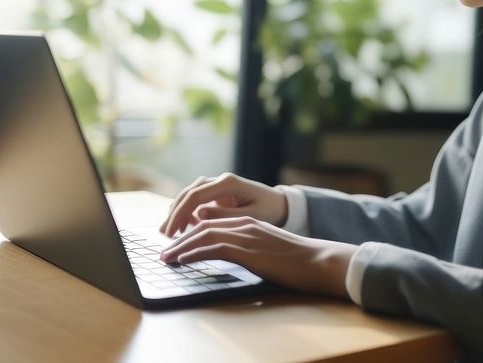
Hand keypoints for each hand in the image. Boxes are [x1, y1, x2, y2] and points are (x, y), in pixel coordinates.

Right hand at [159, 172, 288, 235]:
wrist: (280, 204)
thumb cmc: (268, 210)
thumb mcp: (250, 217)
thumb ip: (225, 215)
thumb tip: (199, 215)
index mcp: (228, 183)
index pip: (196, 196)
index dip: (180, 214)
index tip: (171, 231)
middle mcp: (220, 180)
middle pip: (189, 193)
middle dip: (175, 213)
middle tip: (165, 233)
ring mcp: (218, 185)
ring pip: (190, 194)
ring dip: (178, 211)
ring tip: (170, 231)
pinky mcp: (217, 193)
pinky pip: (197, 200)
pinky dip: (187, 211)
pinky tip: (184, 226)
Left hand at [159, 215, 359, 299]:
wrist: (318, 261)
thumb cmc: (297, 260)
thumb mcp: (268, 248)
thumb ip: (248, 246)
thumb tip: (229, 254)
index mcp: (249, 222)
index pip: (211, 222)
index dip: (190, 231)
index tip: (176, 243)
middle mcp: (244, 224)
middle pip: (202, 225)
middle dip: (180, 237)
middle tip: (164, 250)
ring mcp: (246, 235)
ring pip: (204, 234)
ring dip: (181, 246)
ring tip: (166, 257)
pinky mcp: (248, 250)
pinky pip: (213, 248)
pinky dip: (194, 253)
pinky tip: (183, 260)